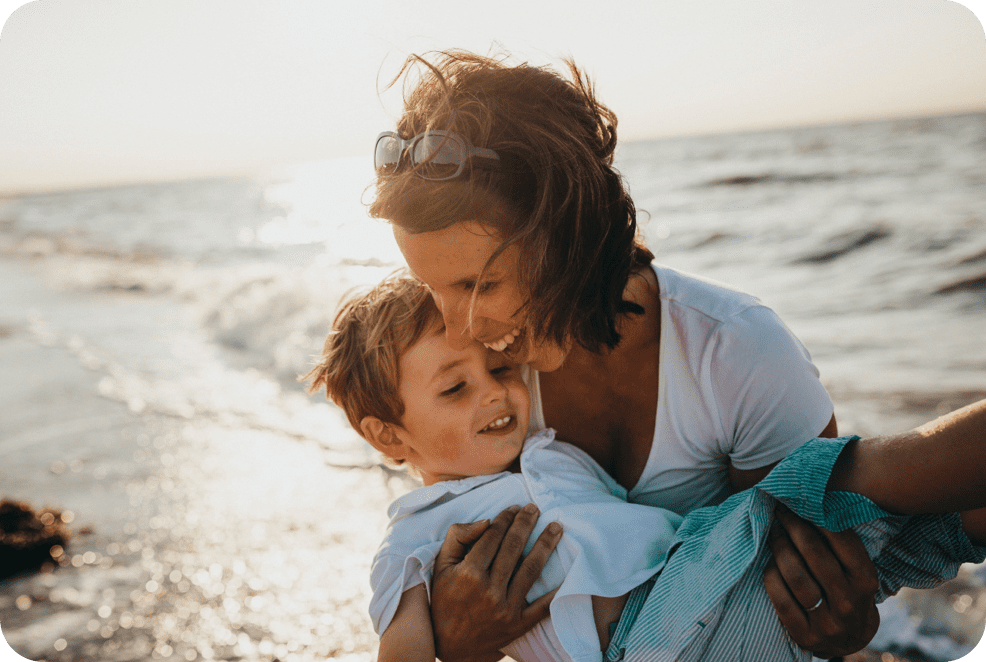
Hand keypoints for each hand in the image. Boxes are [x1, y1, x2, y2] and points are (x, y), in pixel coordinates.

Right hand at [430, 503, 562, 661]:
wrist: (450, 646)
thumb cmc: (444, 600)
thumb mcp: (441, 566)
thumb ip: (458, 537)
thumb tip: (487, 521)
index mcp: (468, 573)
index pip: (493, 537)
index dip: (505, 518)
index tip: (514, 508)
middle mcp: (488, 590)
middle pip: (513, 548)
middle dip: (526, 523)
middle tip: (535, 508)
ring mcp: (505, 608)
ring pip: (531, 569)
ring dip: (546, 545)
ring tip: (556, 527)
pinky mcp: (518, 624)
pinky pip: (542, 606)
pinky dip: (557, 590)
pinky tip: (568, 571)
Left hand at [763, 504, 879, 658]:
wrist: (849, 640)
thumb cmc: (847, 591)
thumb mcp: (855, 570)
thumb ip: (840, 544)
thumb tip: (812, 502)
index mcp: (866, 580)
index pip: (842, 541)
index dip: (816, 517)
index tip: (798, 503)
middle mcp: (849, 602)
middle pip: (814, 554)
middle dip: (794, 527)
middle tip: (780, 512)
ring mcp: (828, 623)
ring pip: (795, 576)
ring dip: (780, 548)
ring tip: (773, 532)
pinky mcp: (805, 635)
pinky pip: (780, 599)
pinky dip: (772, 575)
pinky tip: (769, 562)